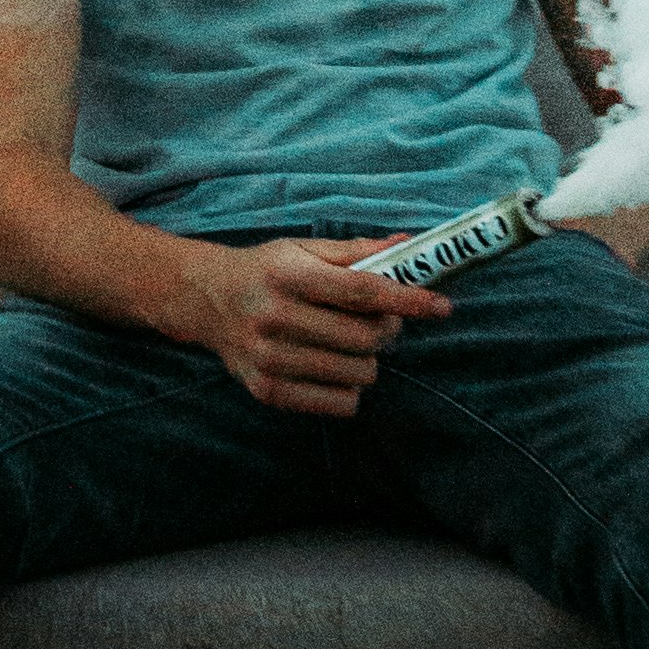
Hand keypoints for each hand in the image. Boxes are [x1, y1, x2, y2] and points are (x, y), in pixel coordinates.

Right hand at [189, 234, 449, 420]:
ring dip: (368, 360)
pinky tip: (333, 368)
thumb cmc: (266, 271)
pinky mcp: (267, 391)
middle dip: (388, 329)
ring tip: (349, 344)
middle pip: (365, 338)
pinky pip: (339, 404)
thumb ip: (357, 252)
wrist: (206, 301)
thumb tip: (409, 245)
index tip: (442, 306)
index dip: (408, 300)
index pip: (362, 291)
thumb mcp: (303, 249)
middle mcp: (274, 318)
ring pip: (358, 374)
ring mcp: (268, 359)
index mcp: (288, 275)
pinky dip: (350, 389)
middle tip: (381, 320)